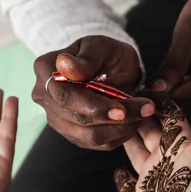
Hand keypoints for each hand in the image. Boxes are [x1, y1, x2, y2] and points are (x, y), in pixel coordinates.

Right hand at [32, 35, 155, 149]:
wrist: (109, 67)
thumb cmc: (105, 53)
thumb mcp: (101, 47)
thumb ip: (86, 59)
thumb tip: (65, 65)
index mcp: (45, 70)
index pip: (66, 96)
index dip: (94, 106)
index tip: (123, 109)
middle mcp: (44, 97)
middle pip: (79, 119)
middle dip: (116, 118)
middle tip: (146, 108)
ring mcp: (57, 119)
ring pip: (90, 136)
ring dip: (122, 128)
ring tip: (143, 112)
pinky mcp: (72, 135)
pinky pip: (98, 144)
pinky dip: (120, 134)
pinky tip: (133, 120)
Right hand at [115, 81, 190, 191]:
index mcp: (181, 145)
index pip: (168, 116)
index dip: (158, 100)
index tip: (142, 83)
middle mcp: (167, 159)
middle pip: (150, 132)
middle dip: (138, 116)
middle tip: (119, 97)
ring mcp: (153, 179)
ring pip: (137, 154)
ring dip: (126, 139)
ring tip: (111, 123)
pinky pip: (128, 187)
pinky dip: (122, 179)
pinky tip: (116, 171)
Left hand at [153, 0, 190, 102]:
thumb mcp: (188, 30)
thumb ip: (174, 62)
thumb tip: (159, 90)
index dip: (173, 95)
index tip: (150, 99)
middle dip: (176, 92)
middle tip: (151, 93)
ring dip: (182, 89)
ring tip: (162, 84)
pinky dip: (189, 84)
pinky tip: (175, 80)